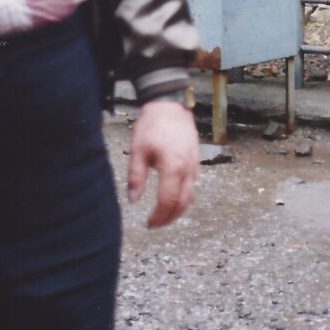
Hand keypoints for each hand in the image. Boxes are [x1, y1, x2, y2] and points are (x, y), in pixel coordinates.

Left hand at [127, 99, 198, 227]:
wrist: (170, 104)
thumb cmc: (153, 125)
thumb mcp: (138, 150)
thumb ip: (136, 176)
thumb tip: (133, 200)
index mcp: (172, 167)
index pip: (168, 201)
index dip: (158, 216)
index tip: (148, 223)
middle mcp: (187, 168)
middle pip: (183, 203)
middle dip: (169, 218)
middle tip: (155, 224)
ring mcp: (194, 164)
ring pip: (190, 195)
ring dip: (178, 210)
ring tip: (164, 216)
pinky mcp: (196, 159)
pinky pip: (193, 185)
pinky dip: (184, 197)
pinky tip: (172, 197)